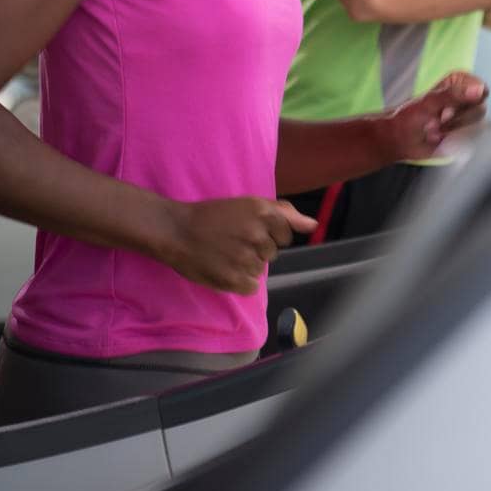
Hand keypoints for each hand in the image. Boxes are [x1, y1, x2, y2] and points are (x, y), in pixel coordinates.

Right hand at [156, 197, 316, 294]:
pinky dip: (240, 281)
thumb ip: (285, 212)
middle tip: (234, 241)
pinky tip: (225, 268)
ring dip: (247, 265)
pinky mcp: (234, 279)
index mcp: (263, 212)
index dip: (269, 235)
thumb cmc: (213, 216)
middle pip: (273, 253)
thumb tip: (313, 225)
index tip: (250, 231)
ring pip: (261, 270)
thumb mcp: (249, 204)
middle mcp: (257, 234)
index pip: (285, 235)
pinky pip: (251, 286)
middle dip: (257, 249)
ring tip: (226, 253)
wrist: (177, 231)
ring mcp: (245, 258)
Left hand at [383, 71, 488, 159]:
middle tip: (439, 119)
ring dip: (454, 132)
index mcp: (459, 81)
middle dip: (458, 119)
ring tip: (437, 129)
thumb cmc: (409, 117)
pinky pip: (472, 139)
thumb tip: (478, 90)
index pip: (482, 90)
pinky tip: (441, 139)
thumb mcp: (430, 102)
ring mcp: (466, 115)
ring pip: (477, 126)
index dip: (467, 102)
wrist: (400, 140)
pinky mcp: (465, 133)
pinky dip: (455, 142)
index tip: (449, 107)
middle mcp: (466, 96)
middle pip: (480, 110)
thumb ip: (454, 94)